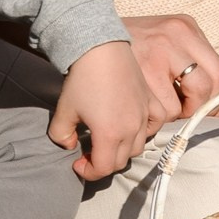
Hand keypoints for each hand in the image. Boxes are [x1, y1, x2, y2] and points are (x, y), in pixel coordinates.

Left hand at [51, 39, 159, 181]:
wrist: (100, 46)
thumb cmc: (81, 78)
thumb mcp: (64, 110)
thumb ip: (61, 136)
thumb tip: (70, 145)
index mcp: (109, 134)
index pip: (103, 169)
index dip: (88, 172)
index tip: (78, 163)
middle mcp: (131, 128)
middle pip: (120, 161)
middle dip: (103, 163)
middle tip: (90, 152)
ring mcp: (144, 114)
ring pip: (138, 146)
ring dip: (122, 150)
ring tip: (108, 140)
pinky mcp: (150, 100)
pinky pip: (156, 123)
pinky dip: (147, 130)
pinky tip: (134, 125)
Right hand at [125, 13, 218, 125]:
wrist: (89, 30)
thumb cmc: (130, 42)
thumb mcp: (164, 37)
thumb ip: (186, 59)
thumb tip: (210, 101)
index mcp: (186, 27)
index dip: (217, 99)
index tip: (207, 112)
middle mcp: (177, 35)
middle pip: (210, 87)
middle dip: (199, 110)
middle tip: (185, 116)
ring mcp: (160, 52)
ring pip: (184, 105)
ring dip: (174, 117)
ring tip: (159, 112)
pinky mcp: (142, 71)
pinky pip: (163, 110)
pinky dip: (156, 119)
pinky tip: (144, 111)